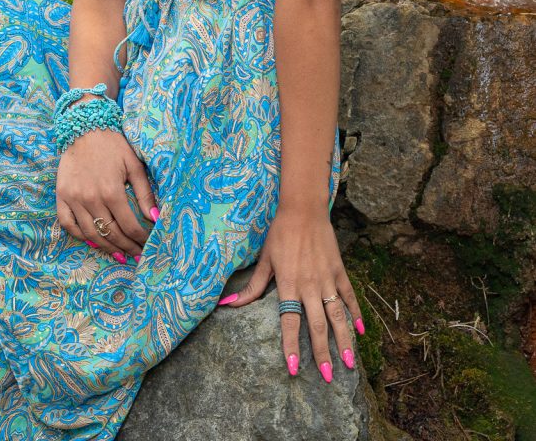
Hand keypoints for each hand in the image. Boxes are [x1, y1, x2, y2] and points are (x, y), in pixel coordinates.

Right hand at [56, 128, 157, 262]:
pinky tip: (93, 242)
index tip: (148, 245)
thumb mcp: (134, 165)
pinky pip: (68, 224)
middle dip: (127, 247)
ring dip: (106, 248)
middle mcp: (91, 199)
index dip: (140, 239)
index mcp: (112, 191)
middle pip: (111, 233)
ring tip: (119, 255)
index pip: (129, 225)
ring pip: (90, 234)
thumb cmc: (113, 145)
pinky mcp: (61, 196)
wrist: (84, 128)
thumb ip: (145, 193)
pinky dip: (80, 236)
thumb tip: (156, 218)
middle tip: (137, 255)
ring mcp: (73, 199)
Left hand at [221, 205, 363, 380]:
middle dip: (323, 354)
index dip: (291, 347)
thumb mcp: (264, 260)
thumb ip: (252, 287)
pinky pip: (349, 296)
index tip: (294, 370)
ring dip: (344, 340)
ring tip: (350, 363)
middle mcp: (310, 285)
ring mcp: (327, 279)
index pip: (290, 323)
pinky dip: (356, 313)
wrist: (304, 210)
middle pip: (318, 326)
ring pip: (338, 315)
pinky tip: (361, 331)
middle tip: (329, 378)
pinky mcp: (339, 270)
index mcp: (289, 284)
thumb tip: (227, 303)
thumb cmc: (280, 234)